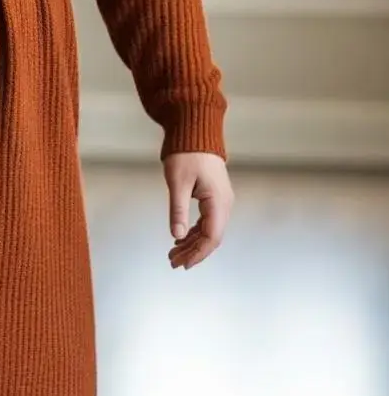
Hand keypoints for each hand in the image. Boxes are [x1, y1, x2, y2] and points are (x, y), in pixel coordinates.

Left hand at [164, 151, 232, 269]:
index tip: (182, 264)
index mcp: (218, 201)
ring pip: (209, 230)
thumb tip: (177, 235)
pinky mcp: (214, 197)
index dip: (198, 253)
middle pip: (211, 237)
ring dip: (192, 243)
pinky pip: (207, 221)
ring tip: (173, 253)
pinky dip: (194, 232)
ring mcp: (221, 200)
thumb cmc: (186, 153)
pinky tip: (181, 238)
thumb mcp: (177, 183)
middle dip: (193, 252)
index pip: (211, 237)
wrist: (196, 131)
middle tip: (172, 261)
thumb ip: (178, 210)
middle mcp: (224, 203)